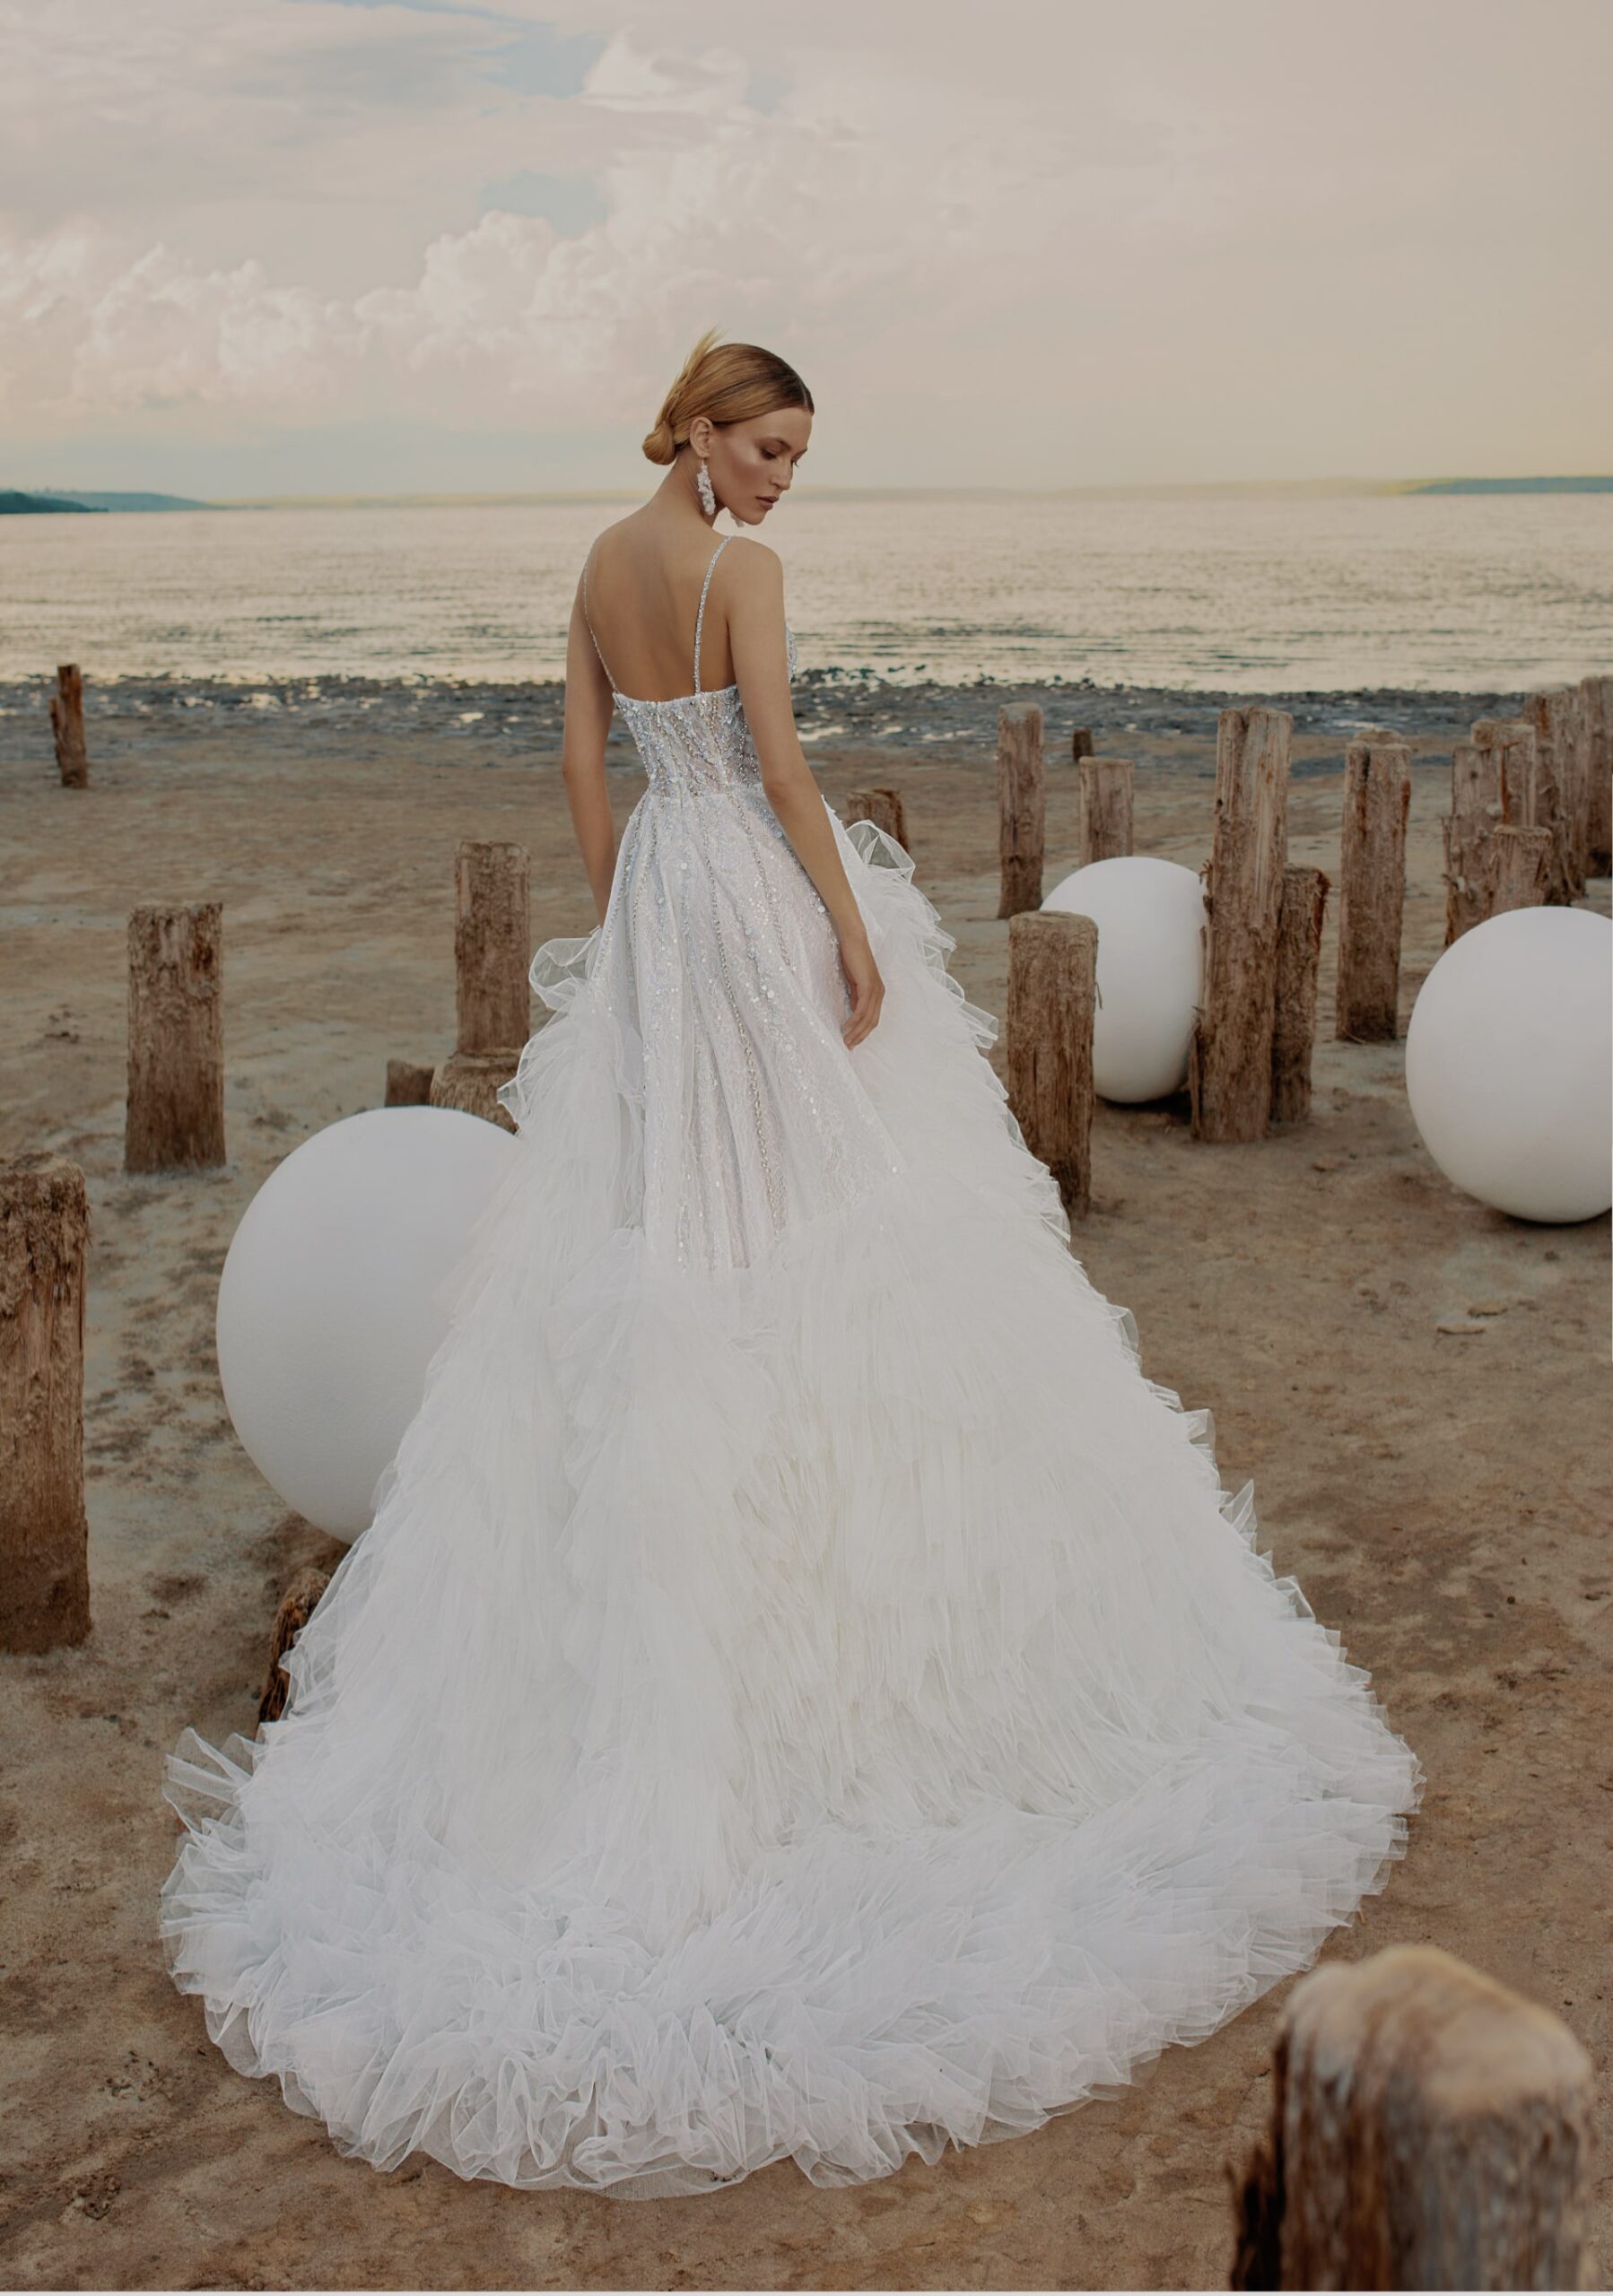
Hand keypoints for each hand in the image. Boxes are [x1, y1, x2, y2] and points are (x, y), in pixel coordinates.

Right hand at [839, 933, 883, 1048]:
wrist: (853, 941)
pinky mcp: (868, 985)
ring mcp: (875, 990)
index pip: (872, 1019)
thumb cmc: (852, 959)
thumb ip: (856, 997)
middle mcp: (879, 993)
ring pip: (868, 1018)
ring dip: (856, 1031)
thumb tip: (853, 1013)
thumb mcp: (854, 982)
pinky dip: (855, 1020)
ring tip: (846, 1040)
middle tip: (849, 1046)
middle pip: (872, 1022)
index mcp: (877, 993)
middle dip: (860, 1036)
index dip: (863, 1032)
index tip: (853, 1042)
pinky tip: (847, 1026)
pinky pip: (862, 1008)